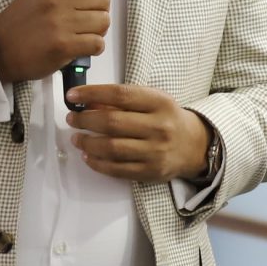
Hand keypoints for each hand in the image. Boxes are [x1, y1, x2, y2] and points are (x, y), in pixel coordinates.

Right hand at [0, 0, 110, 85]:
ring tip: (81, 32)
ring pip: (104, 21)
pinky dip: (93, 47)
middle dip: (98, 9)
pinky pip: (98, 43)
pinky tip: (80, 46)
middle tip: (83, 18)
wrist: (1, 49)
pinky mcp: (63, 45)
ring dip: (97, 30)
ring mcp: (59, 22)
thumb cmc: (25, 18)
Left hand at [64, 85, 209, 182]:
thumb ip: (122, 100)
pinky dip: (97, 163)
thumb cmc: (167, 119)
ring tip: (76, 138)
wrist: (194, 146)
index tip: (72, 96)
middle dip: (85, 120)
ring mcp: (155, 151)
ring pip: (111, 148)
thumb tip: (87, 102)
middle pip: (112, 122)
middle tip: (72, 119)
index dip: (92, 94)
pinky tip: (88, 156)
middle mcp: (160, 127)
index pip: (120, 95)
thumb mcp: (151, 101)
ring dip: (87, 143)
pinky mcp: (150, 171)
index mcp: (160, 102)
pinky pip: (117, 169)